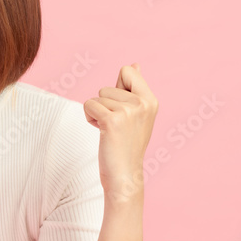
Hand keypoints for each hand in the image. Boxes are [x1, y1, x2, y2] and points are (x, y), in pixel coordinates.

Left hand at [83, 63, 158, 199]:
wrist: (125, 176)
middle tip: (116, 127)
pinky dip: (90, 118)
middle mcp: (143, 103)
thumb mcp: (136, 114)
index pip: (128, 70)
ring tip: (110, 131)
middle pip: (107, 87)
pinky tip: (102, 132)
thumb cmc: (126, 145)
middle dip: (105, 105)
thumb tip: (135, 64)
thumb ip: (133, 89)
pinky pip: (89, 105)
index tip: (122, 110)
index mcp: (151, 100)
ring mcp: (129, 111)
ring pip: (97, 97)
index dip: (117, 88)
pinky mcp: (112, 120)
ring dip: (97, 113)